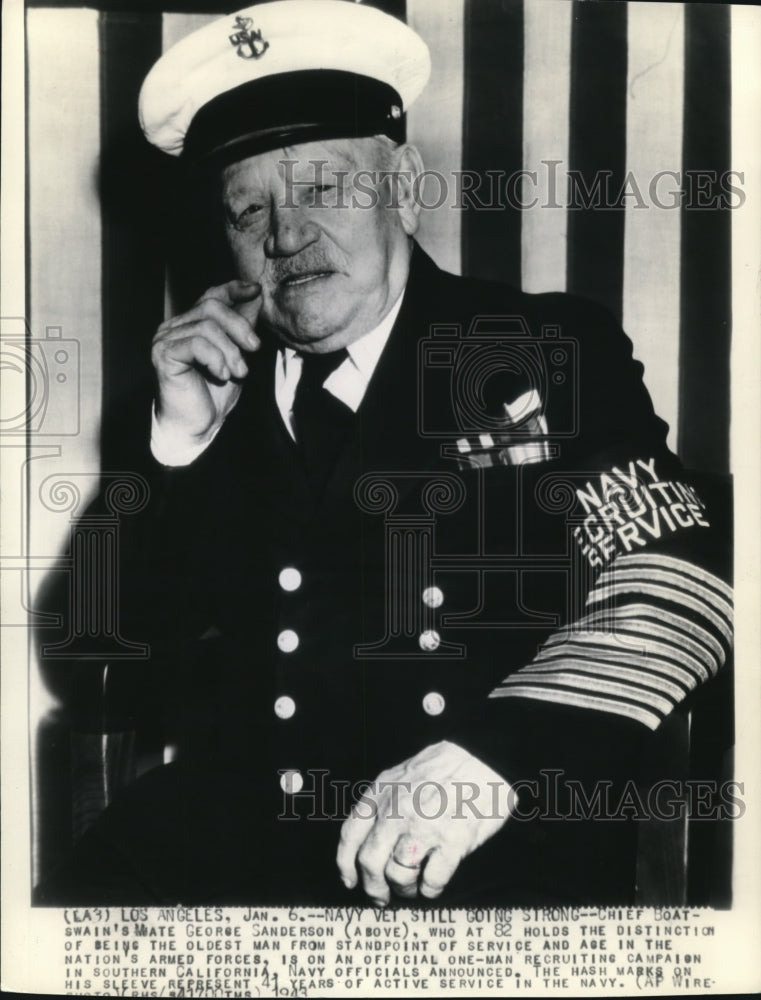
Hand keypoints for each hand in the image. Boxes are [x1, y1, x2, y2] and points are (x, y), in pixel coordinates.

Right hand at [151, 280, 261, 441]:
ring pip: (206, 326)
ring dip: (230, 350)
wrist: (196, 426)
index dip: (233, 289)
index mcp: (190, 324)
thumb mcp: (236, 356)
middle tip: (255, 348)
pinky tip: (222, 375)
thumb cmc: (213, 395)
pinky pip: (197, 344)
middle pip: (211, 307)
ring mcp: (166, 339)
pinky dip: (216, 359)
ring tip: (239, 372)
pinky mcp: (164, 354)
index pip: (211, 296)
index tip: (256, 290)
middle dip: (239, 326)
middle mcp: (174, 327)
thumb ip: (242, 328)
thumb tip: (255, 297)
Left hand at [336, 740, 512, 905]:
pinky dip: (430, 889)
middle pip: (370, 861)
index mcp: (383, 792)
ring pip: (398, 875)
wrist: (483, 758)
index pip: (351, 834)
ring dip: (404, 889)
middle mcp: (398, 811)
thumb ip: (384, 801)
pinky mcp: (452, 841)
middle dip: (373, 886)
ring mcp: (424, 827)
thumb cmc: (446, 766)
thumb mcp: (403, 774)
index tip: (350, 881)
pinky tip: (433, 885)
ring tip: (412, 888)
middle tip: (381, 897)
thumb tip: (370, 839)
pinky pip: (432, 881)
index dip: (345, 863)